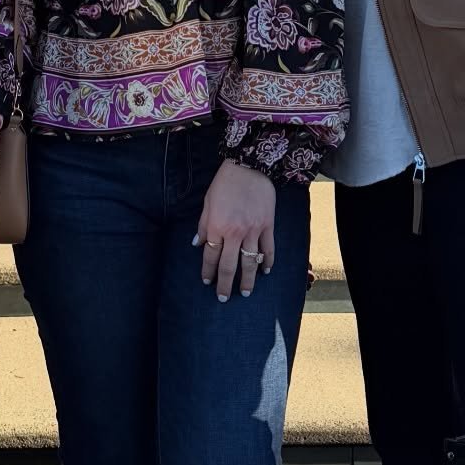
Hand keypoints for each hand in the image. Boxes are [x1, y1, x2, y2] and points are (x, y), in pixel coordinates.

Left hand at [194, 160, 276, 300]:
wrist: (249, 167)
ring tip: (246, 292)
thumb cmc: (224, 183)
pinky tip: (266, 271)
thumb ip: (203, 225)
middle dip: (225, 284)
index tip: (207, 282)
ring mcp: (253, 230)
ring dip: (248, 280)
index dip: (208, 271)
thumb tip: (196, 244)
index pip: (211, 256)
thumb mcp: (208, 203)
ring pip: (250, 261)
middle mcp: (234, 232)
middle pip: (229, 265)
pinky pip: (268, 248)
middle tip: (224, 298)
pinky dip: (268, 262)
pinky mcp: (268, 225)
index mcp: (217, 226)